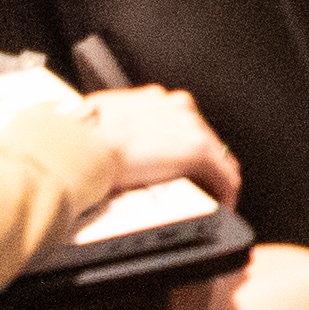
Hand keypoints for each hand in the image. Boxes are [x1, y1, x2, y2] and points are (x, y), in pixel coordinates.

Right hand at [82, 87, 240, 206]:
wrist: (84, 147)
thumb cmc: (83, 138)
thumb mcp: (97, 118)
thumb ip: (112, 122)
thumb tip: (101, 133)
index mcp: (157, 100)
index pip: (183, 125)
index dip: (182, 149)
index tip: (177, 167)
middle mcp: (179, 107)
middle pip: (205, 140)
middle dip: (201, 167)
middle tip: (196, 190)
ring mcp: (192, 128)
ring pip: (219, 158)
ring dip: (215, 181)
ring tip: (210, 202)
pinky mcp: (198, 152)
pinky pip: (225, 177)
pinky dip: (225, 195)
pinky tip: (222, 209)